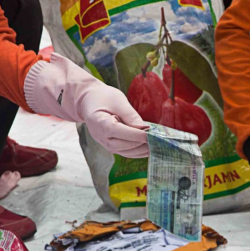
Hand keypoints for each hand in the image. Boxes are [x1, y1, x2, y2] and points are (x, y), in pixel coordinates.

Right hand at [24, 53, 148, 157]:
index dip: (139, 135)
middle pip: (126, 145)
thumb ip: (130, 115)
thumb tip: (144, 128)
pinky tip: (150, 148)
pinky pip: (126, 152)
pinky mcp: (111, 146)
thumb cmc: (103, 98)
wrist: (88, 102)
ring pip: (127, 152)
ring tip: (158, 146)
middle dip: (144, 144)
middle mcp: (102, 138)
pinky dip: (138, 152)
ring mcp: (106, 144)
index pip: (122, 133)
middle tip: (161, 141)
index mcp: (101, 124)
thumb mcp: (117, 100)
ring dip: (143, 150)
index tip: (153, 135)